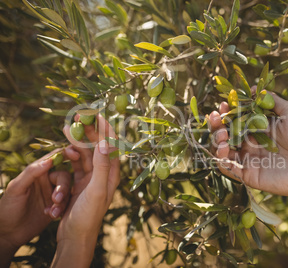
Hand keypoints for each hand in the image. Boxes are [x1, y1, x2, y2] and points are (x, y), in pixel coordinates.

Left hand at [0, 149, 74, 265]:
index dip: (67, 153)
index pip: (55, 157)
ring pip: (67, 191)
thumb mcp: (16, 188)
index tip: (75, 156)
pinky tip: (51, 215)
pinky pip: (66, 204)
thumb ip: (31, 173)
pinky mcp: (57, 206)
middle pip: (64, 176)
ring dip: (62, 201)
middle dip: (63, 187)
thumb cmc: (7, 208)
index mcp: (38, 171)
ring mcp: (53, 193)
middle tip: (56, 199)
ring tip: (52, 212)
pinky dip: (61, 209)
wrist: (8, 233)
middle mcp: (47, 180)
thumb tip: (49, 160)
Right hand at [51, 114, 119, 266]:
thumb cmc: (89, 214)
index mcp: (112, 173)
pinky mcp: (80, 182)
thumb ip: (102, 166)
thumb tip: (106, 142)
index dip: (106, 129)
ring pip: (85, 153)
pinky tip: (64, 146)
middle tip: (78, 116)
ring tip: (67, 127)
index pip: (112, 146)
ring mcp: (91, 177)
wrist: (76, 235)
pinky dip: (71, 154)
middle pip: (98, 147)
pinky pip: (76, 163)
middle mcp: (104, 173)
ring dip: (77, 140)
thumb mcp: (96, 189)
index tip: (99, 114)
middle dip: (89, 131)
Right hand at [209, 93, 287, 199]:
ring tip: (221, 134)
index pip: (238, 119)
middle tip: (216, 118)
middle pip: (227, 134)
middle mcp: (253, 143)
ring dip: (216, 141)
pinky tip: (223, 149)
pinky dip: (220, 159)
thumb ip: (272, 101)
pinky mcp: (250, 175)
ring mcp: (251, 160)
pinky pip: (229, 169)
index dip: (228, 112)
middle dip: (217, 125)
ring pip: (224, 151)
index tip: (223, 104)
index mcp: (262, 128)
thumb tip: (254, 89)